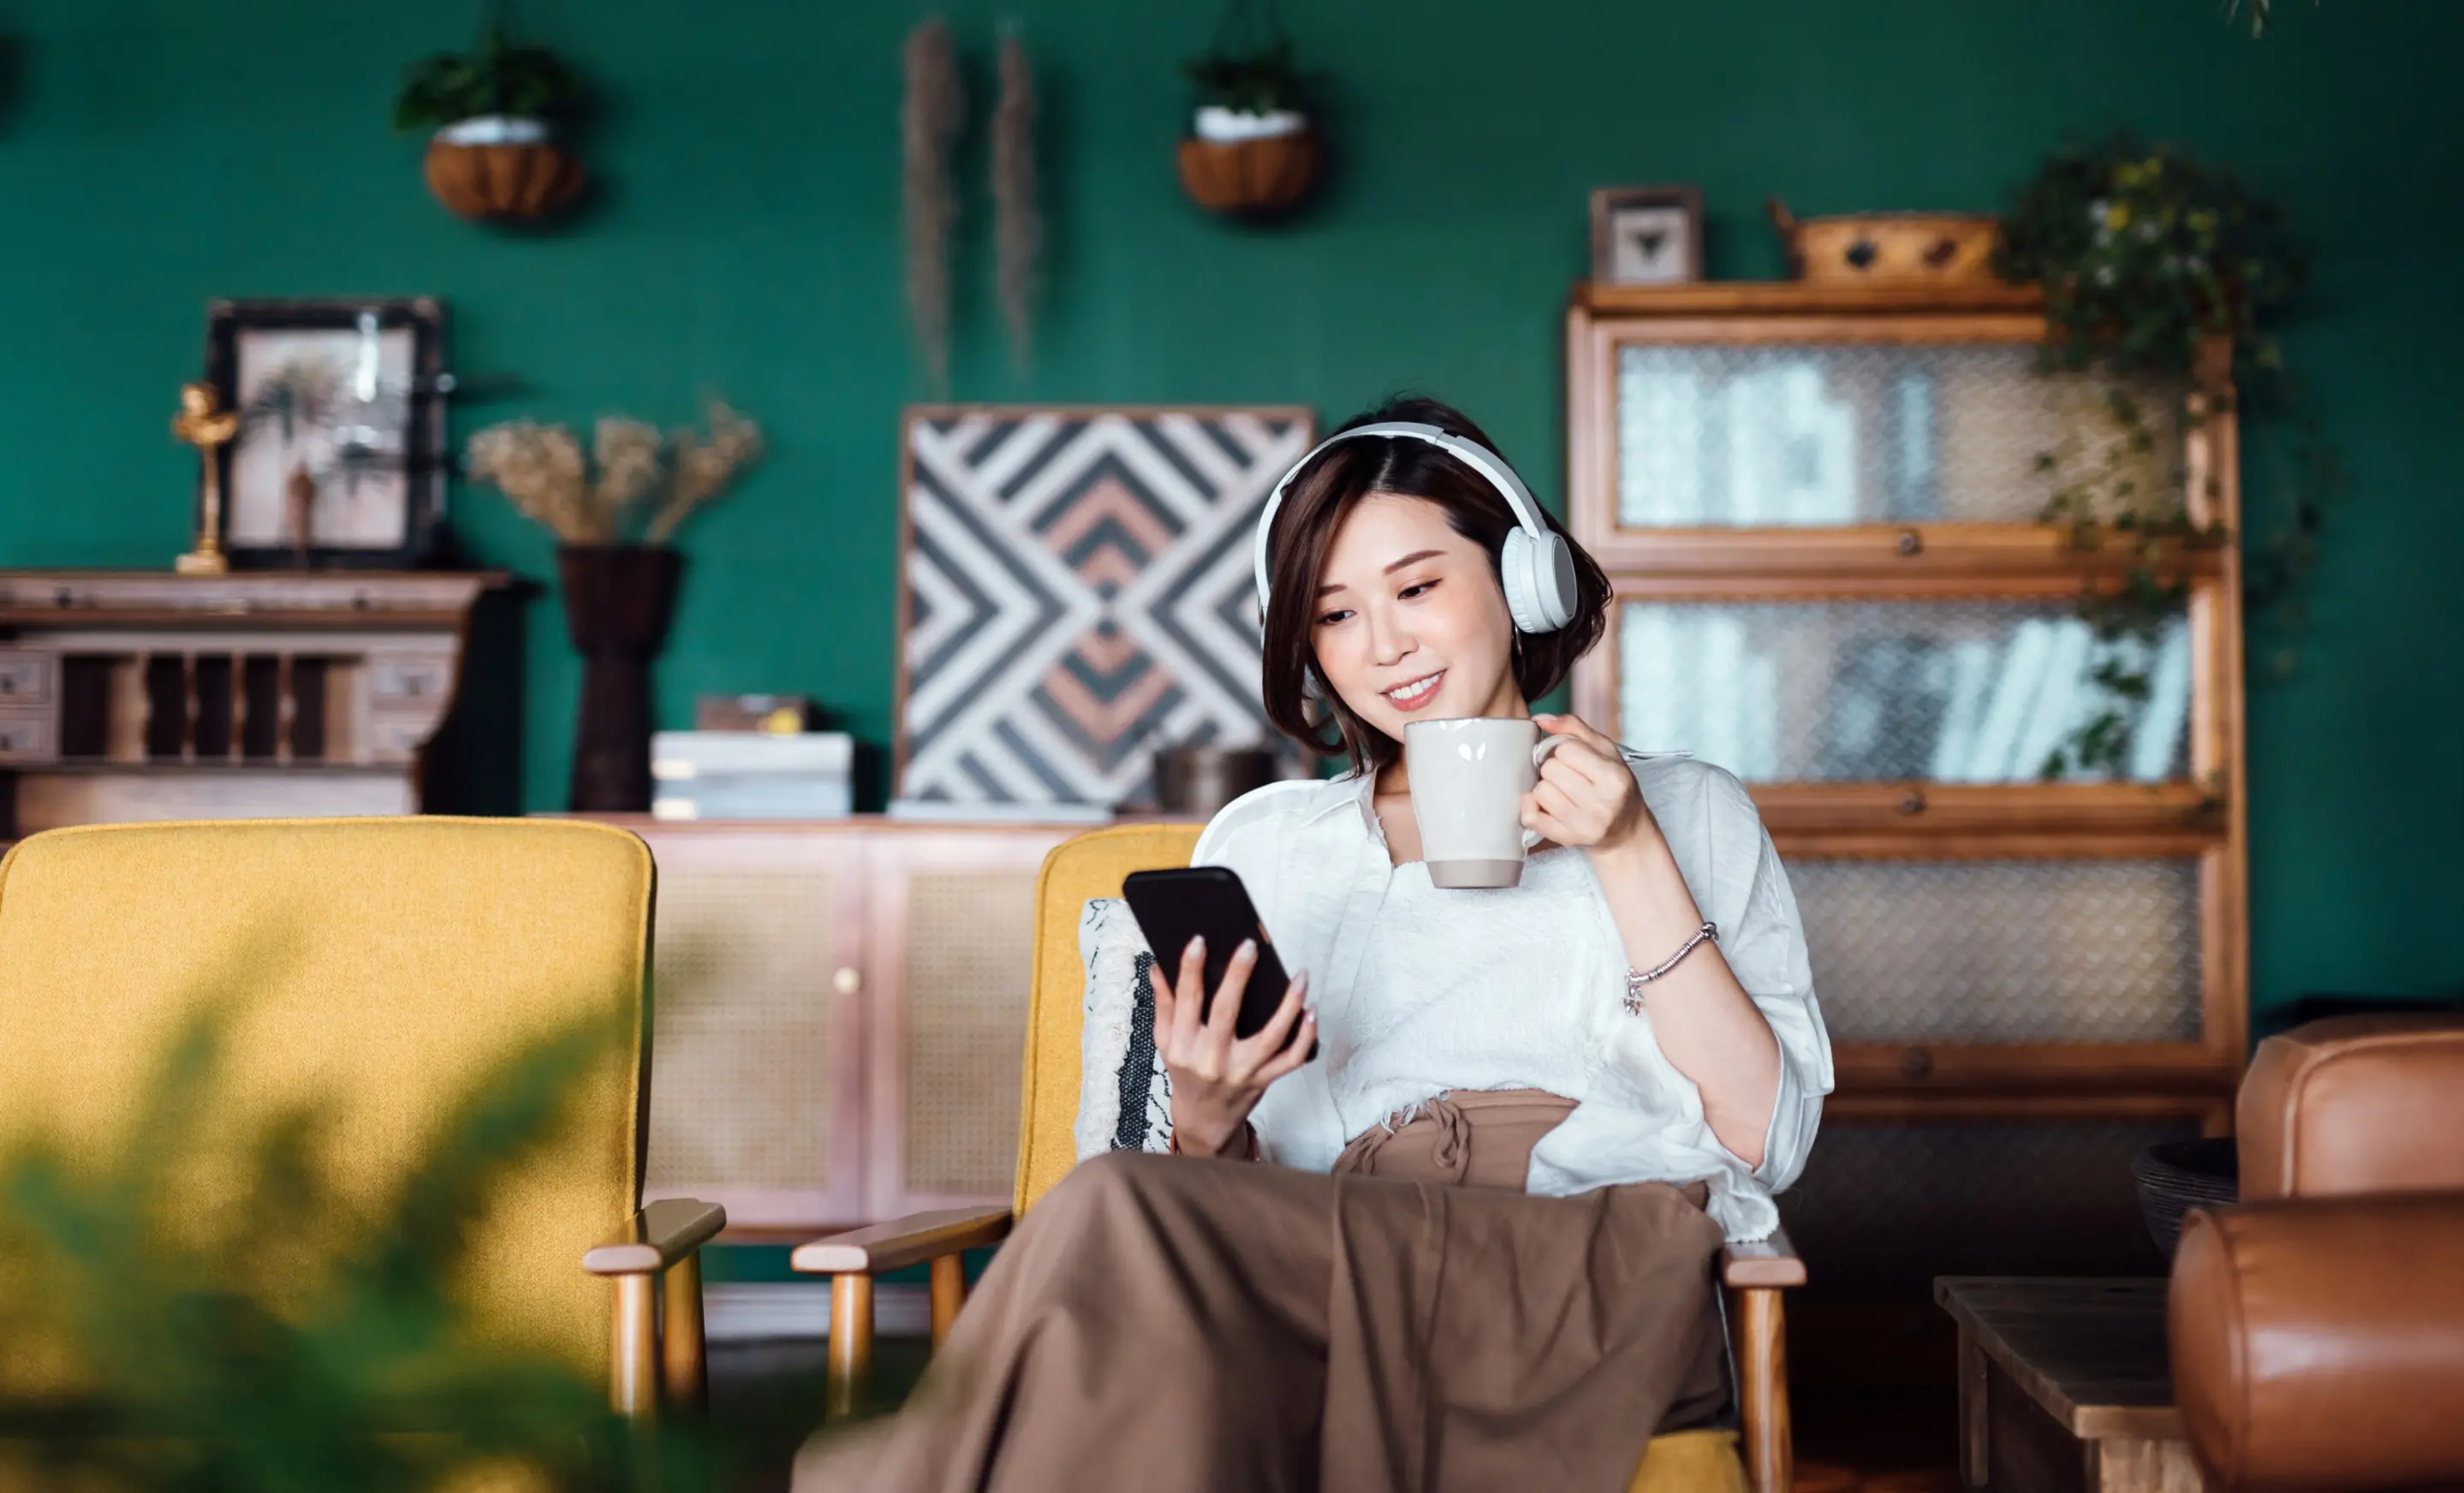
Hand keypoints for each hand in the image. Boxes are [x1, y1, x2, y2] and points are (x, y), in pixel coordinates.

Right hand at [1155, 935, 1313, 1158]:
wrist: (1203, 1119)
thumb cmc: (1186, 1072)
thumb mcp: (1166, 1042)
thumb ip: (1164, 1005)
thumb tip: (1158, 966)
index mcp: (1182, 1046)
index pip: (1186, 1001)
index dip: (1191, 969)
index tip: (1199, 941)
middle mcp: (1211, 1059)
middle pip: (1226, 1012)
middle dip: (1238, 976)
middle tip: (1249, 946)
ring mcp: (1241, 1072)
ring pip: (1271, 1036)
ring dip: (1289, 1004)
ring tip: (1299, 977)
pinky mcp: (1263, 1080)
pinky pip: (1290, 1059)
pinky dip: (1305, 1037)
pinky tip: (1311, 1011)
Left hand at [1524, 713, 1659, 857]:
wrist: (1625, 832)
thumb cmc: (1615, 787)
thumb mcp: (1606, 752)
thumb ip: (1574, 728)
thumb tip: (1539, 718)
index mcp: (1614, 778)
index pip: (1566, 750)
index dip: (1564, 750)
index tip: (1574, 759)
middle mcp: (1601, 804)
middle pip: (1550, 770)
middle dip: (1554, 769)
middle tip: (1568, 777)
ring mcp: (1583, 825)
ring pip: (1539, 792)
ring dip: (1545, 788)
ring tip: (1561, 792)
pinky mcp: (1566, 839)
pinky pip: (1531, 817)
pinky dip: (1531, 807)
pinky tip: (1545, 805)